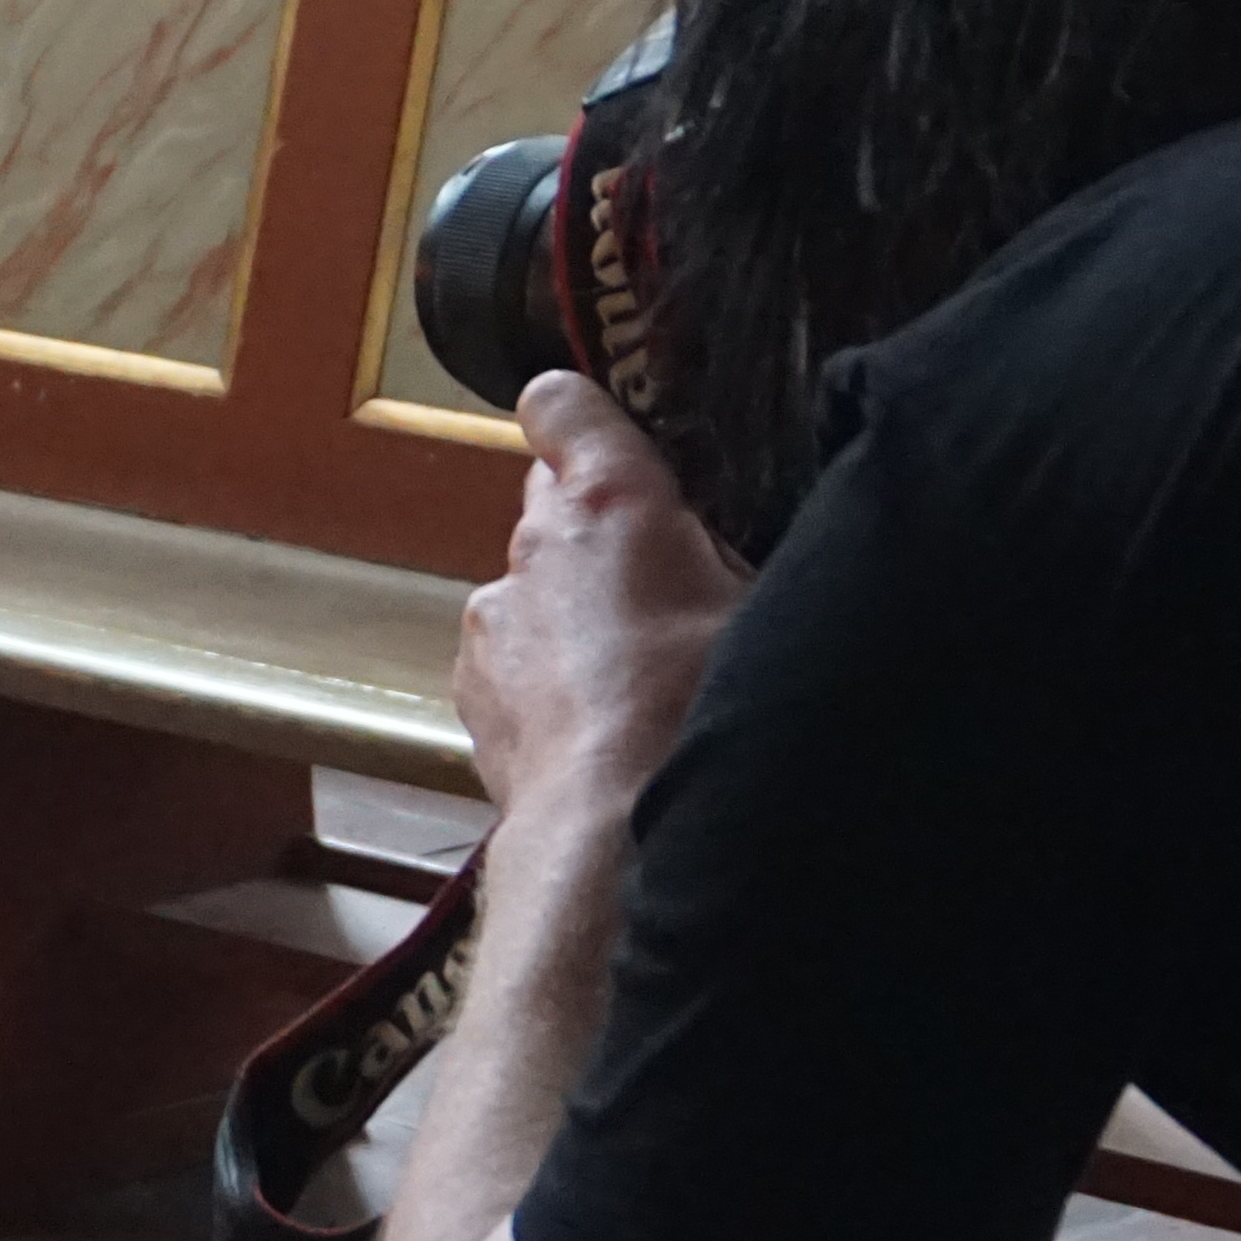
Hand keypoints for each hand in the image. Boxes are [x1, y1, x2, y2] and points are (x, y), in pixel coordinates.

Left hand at [454, 375, 749, 823]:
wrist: (619, 833)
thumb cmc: (706, 715)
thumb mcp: (767, 611)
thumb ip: (730, 560)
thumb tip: (725, 556)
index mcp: (610, 500)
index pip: (566, 406)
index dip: (581, 419)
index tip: (603, 437)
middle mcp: (536, 545)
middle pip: (555, 507)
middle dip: (599, 535)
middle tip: (664, 587)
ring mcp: (494, 620)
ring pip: (534, 593)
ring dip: (573, 619)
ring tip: (638, 680)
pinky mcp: (473, 692)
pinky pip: (513, 664)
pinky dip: (547, 683)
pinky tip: (601, 728)